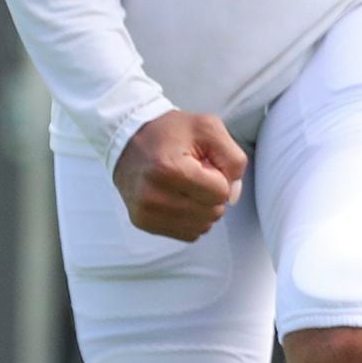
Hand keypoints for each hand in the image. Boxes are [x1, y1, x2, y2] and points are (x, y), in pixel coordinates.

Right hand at [112, 110, 245, 241]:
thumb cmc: (171, 132)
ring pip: (201, 227)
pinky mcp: (143, 222)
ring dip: (204, 208)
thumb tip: (233, 196)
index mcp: (170, 169)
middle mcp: (154, 196)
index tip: (205, 164)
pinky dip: (191, 219)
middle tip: (196, 174)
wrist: (128, 140)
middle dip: (213, 193)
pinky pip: (187, 234)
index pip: (220, 192)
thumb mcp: (209, 128)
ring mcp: (146, 212)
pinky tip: (181, 198)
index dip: (221, 176)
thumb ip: (233, 159)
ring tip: (187, 185)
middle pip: (212, 212)